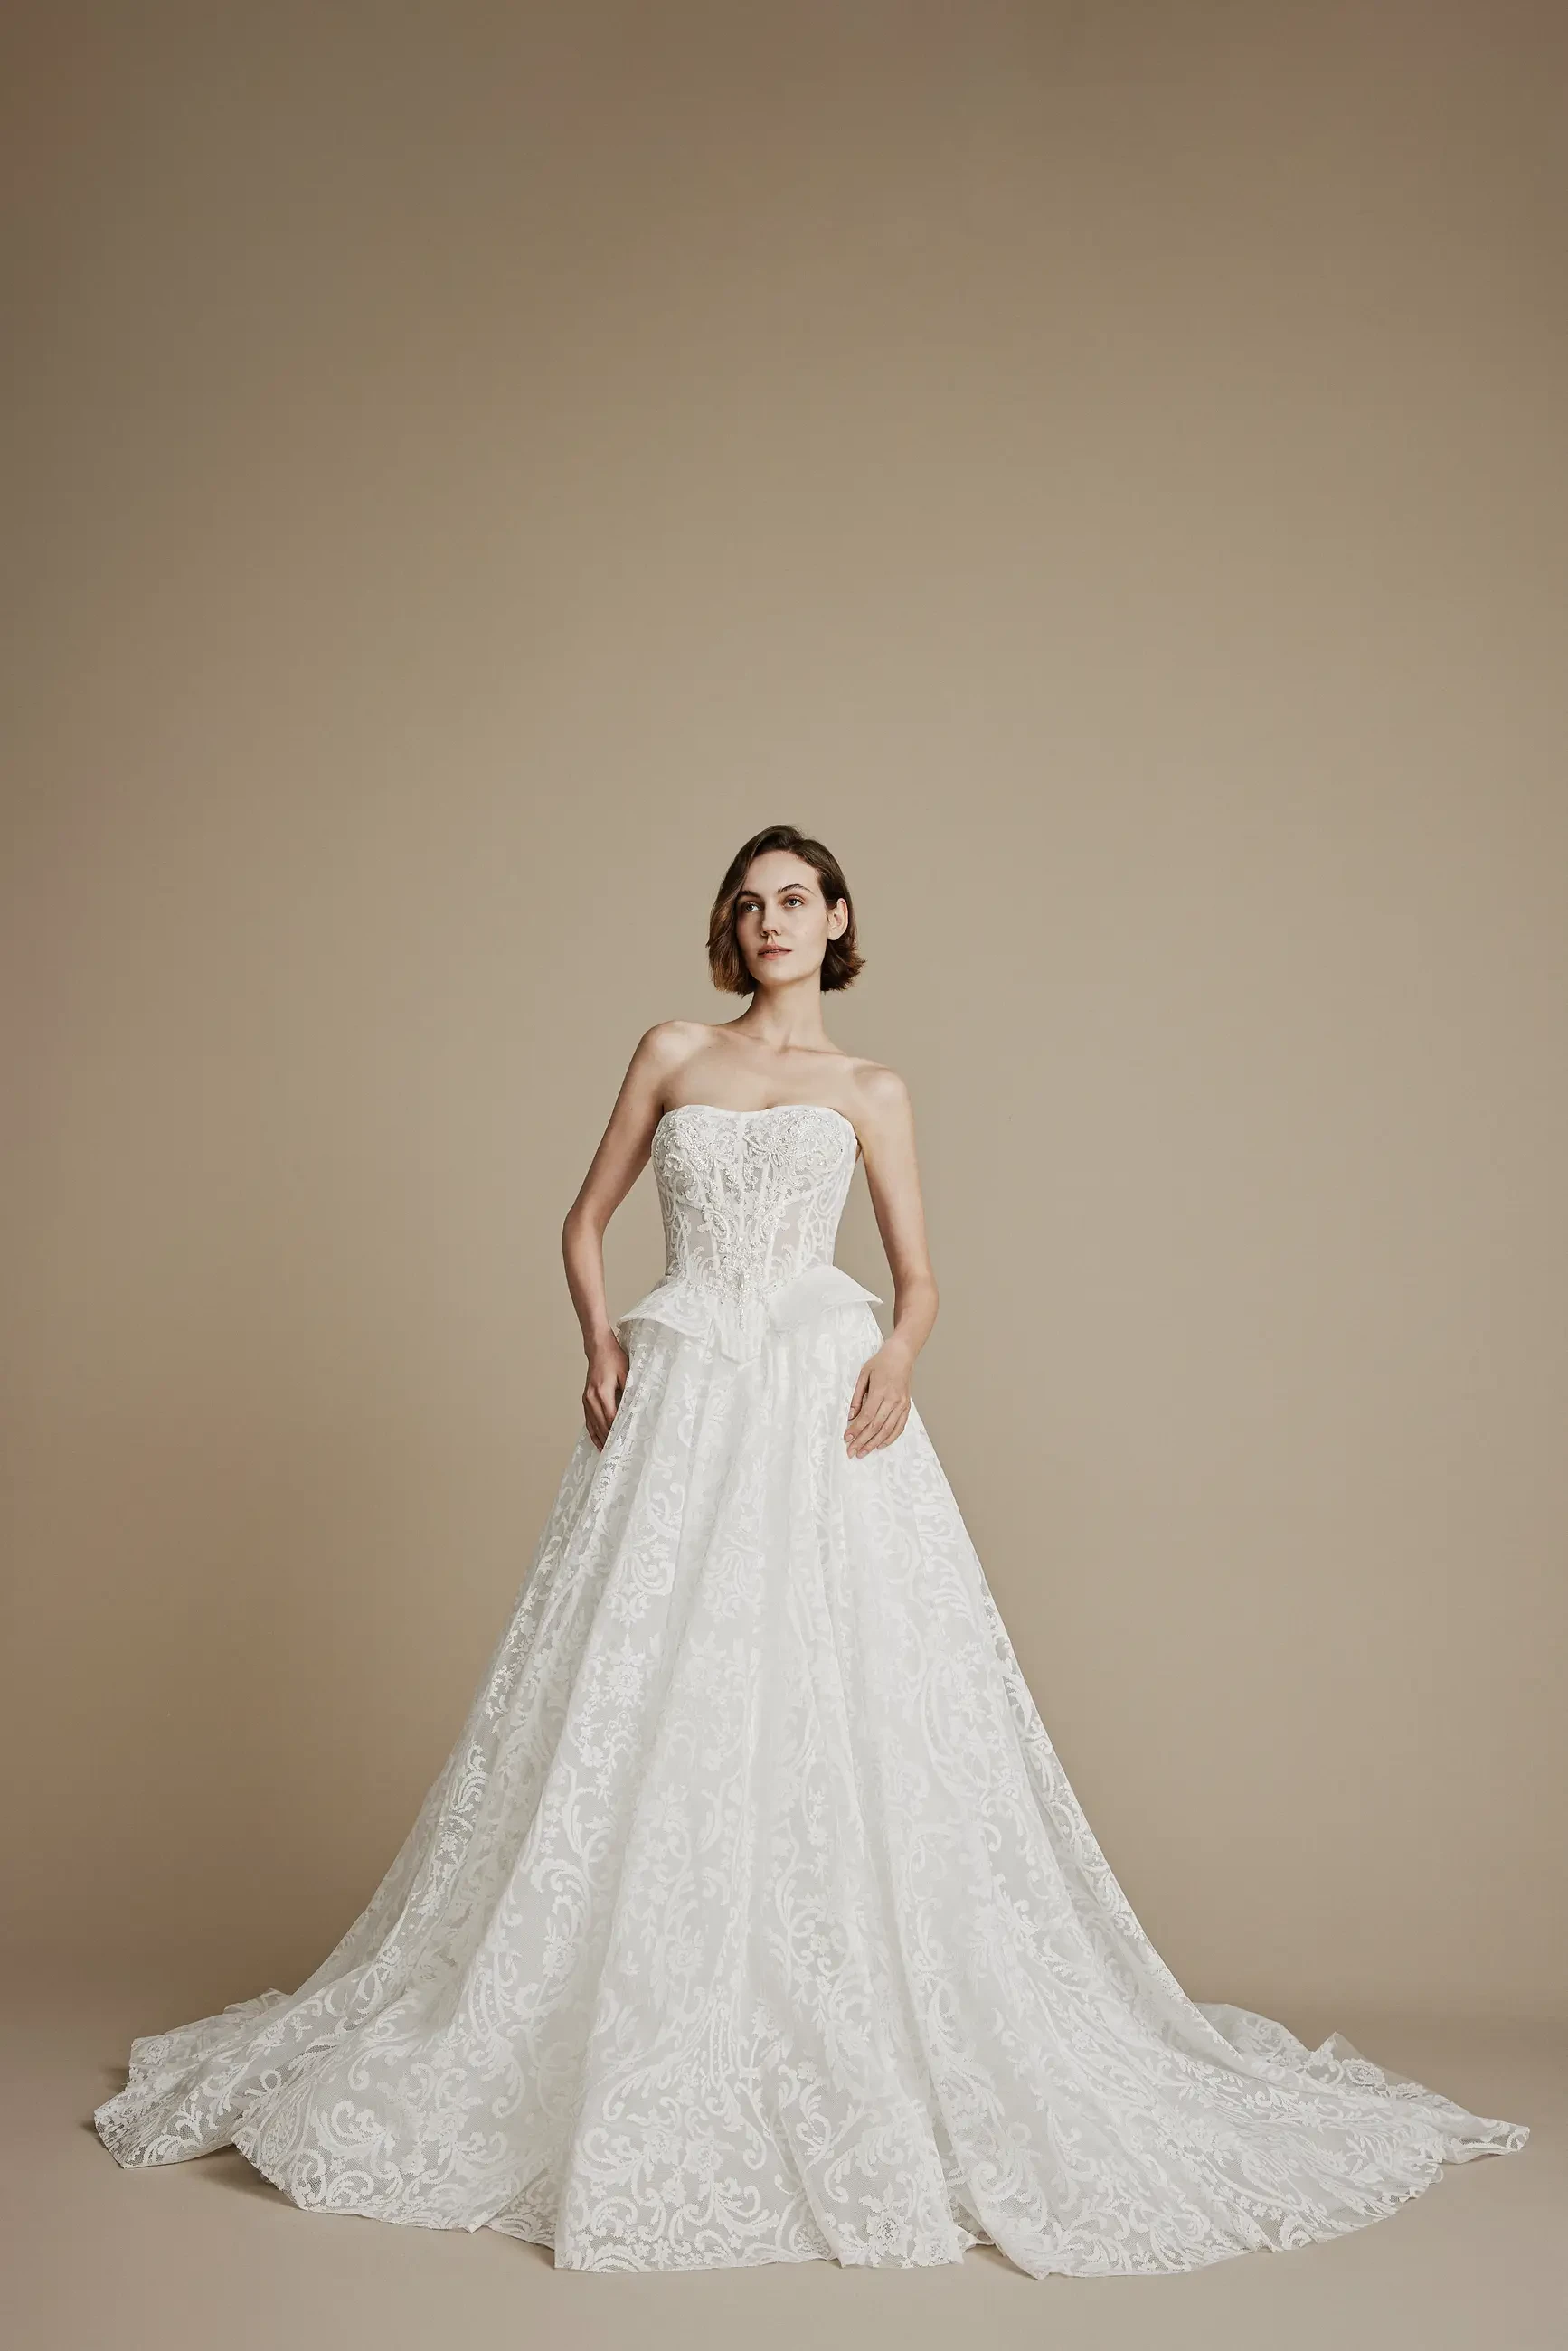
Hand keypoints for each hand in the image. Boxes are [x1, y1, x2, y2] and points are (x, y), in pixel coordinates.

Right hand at [582, 1334, 629, 1449]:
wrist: (598, 1348)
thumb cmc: (614, 1358)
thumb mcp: (626, 1373)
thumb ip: (629, 1391)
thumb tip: (635, 1408)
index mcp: (602, 1392)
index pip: (611, 1418)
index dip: (617, 1431)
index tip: (624, 1442)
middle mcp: (592, 1398)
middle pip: (601, 1424)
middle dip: (610, 1439)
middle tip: (619, 1452)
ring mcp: (587, 1399)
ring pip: (593, 1425)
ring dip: (601, 1439)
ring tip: (608, 1452)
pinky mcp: (586, 1399)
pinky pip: (588, 1420)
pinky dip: (593, 1432)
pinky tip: (598, 1441)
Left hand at [844, 1344, 910, 1457]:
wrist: (902, 1355)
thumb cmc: (881, 1362)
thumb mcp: (864, 1374)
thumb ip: (857, 1396)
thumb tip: (851, 1416)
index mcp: (880, 1390)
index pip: (866, 1416)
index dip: (856, 1429)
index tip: (847, 1438)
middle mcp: (893, 1399)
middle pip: (876, 1426)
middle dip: (862, 1441)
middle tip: (852, 1452)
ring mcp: (902, 1404)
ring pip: (887, 1429)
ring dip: (874, 1443)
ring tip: (863, 1452)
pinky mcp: (907, 1407)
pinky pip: (899, 1427)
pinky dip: (890, 1438)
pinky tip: (880, 1445)